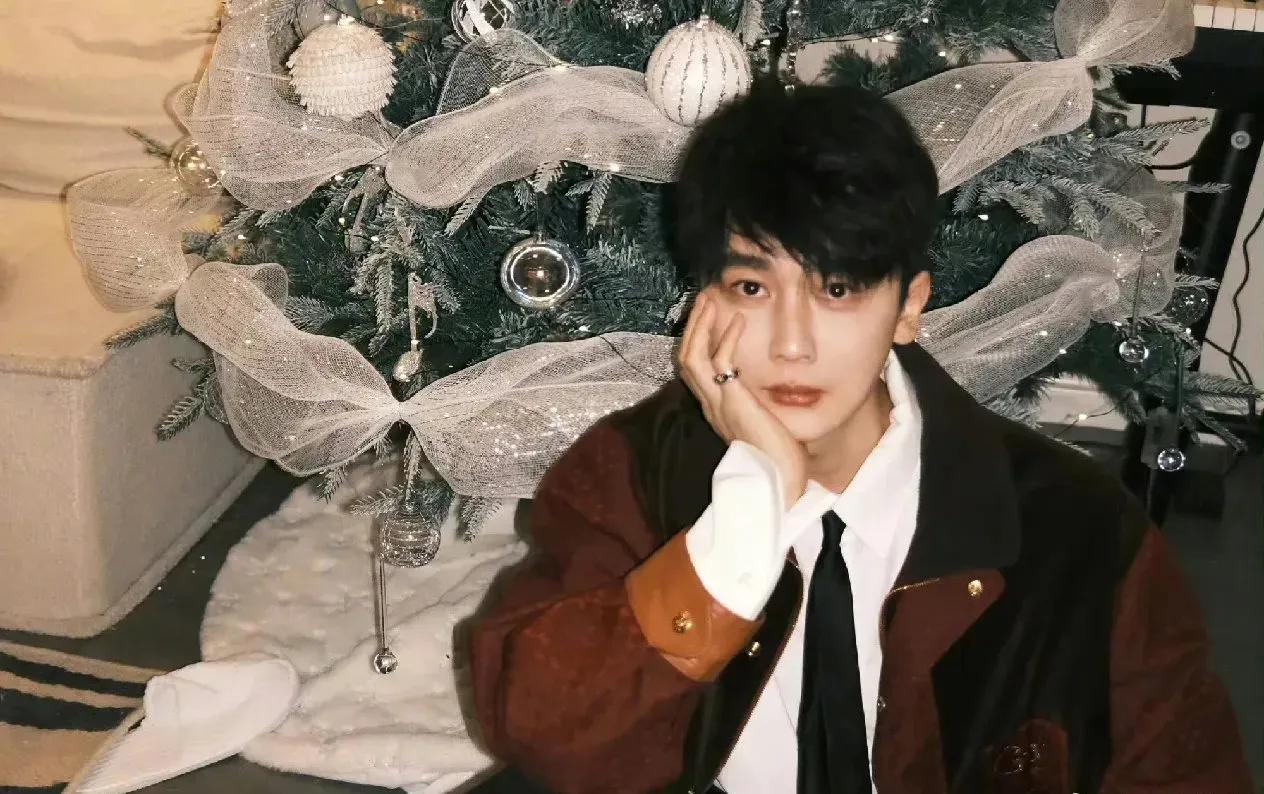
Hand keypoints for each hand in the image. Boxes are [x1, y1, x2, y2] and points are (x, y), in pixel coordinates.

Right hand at [678, 293, 807, 505]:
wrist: (781, 484)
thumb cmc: (780, 461)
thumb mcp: (765, 425)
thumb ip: (759, 406)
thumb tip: (771, 392)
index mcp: (717, 411)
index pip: (695, 370)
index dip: (698, 341)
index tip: (709, 318)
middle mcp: (711, 405)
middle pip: (687, 358)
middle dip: (693, 325)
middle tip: (702, 299)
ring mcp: (719, 404)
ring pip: (693, 356)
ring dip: (700, 325)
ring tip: (709, 300)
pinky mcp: (733, 402)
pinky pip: (722, 361)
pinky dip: (727, 337)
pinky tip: (738, 321)